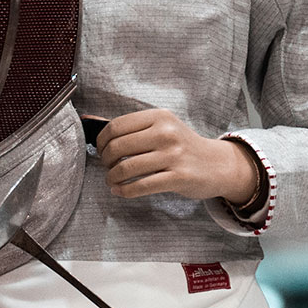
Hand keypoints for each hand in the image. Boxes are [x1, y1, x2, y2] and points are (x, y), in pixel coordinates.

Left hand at [95, 108, 258, 203]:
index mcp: (159, 116)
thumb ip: (132, 127)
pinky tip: (120, 191)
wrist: (217, 164)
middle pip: (118, 147)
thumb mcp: (162, 127)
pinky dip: (124, 191)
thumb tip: (90, 121)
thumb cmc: (182, 146)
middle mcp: (166, 133)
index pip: (116, 126)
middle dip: (105, 160)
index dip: (101, 141)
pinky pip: (141, 186)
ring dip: (112, 178)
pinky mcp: (178, 177)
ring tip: (111, 181)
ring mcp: (173, 155)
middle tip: (106, 167)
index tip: (100, 150)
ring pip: (127, 168)